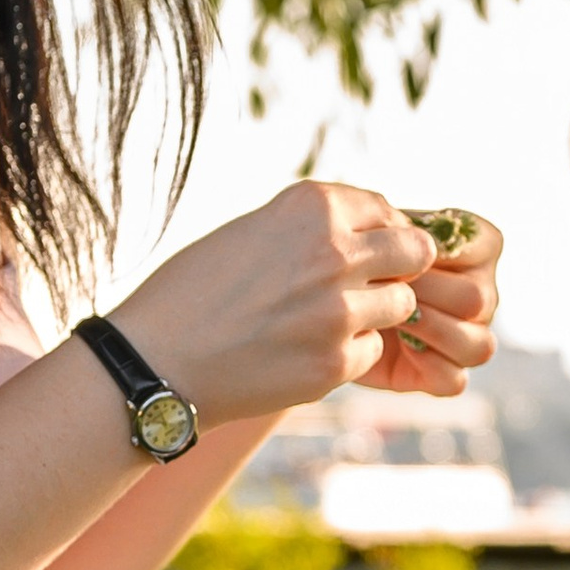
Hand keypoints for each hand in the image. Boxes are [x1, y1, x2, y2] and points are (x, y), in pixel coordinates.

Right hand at [112, 181, 442, 425]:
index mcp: (310, 207)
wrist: (155, 360)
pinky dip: (348, 354)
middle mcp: (333, 251)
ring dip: (374, 314)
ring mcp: (339, 310)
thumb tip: (370, 232)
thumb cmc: (193, 293)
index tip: (367, 248)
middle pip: (413, 252)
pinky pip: (371, 351)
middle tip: (375, 284)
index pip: (384, 210)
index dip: (380, 232)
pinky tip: (303, 353)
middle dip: (400, 268)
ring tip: (324, 321)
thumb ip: (310, 228)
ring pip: (401, 306)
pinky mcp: (336, 362)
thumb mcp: (251, 231)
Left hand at [357, 209, 501, 396]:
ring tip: (390, 316)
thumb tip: (412, 241)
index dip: (437, 250)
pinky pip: (455, 379)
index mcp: (479, 249)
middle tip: (384, 285)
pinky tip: (394, 345)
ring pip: (477, 345)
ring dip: (430, 330)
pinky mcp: (446, 373)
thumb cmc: (356, 256)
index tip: (398, 249)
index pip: (485, 246)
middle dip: (426, 292)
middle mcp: (483, 294)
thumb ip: (402, 231)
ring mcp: (470, 336)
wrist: (326, 299)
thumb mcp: (373, 232)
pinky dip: (425, 365)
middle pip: (477, 299)